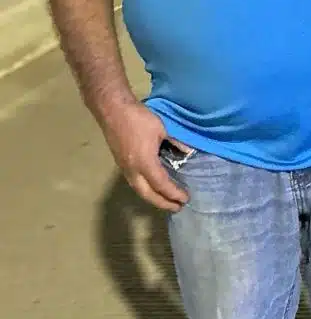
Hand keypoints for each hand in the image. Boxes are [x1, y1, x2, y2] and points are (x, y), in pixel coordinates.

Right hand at [99, 98, 188, 212]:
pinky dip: (146, 190)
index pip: (161, 184)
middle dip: (162, 203)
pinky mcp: (120, 164)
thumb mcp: (162, 129)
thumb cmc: (139, 119)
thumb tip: (188, 153)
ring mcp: (124, 168)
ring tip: (167, 202)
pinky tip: (153, 189)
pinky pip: (134, 183)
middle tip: (177, 208)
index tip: (185, 199)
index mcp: (144, 162)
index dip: (173, 193)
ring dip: (153, 198)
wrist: (113, 110)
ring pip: (139, 190)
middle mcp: (132, 170)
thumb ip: (176, 143)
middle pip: (147, 194)